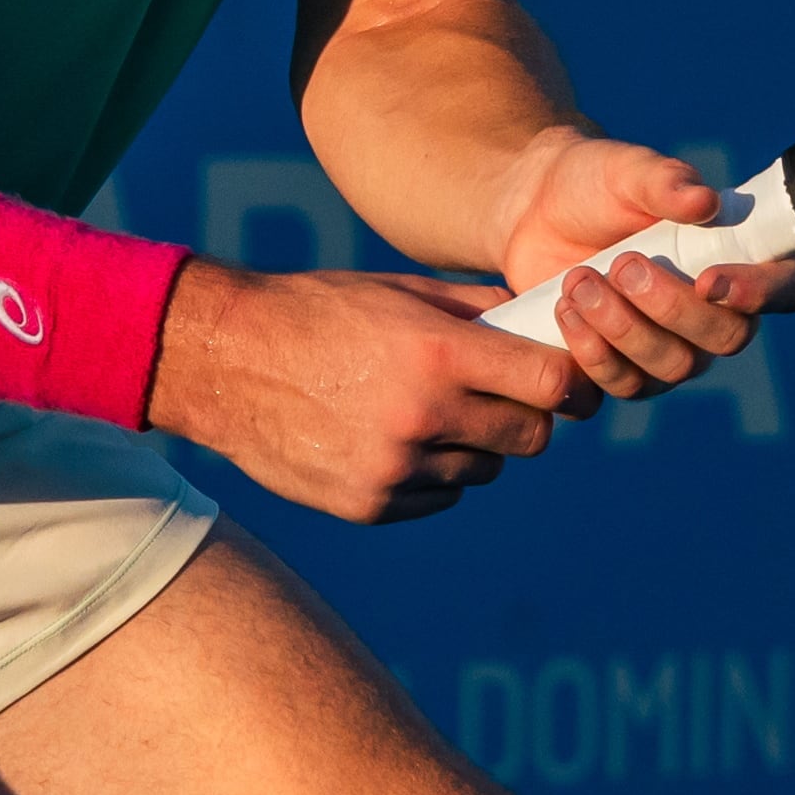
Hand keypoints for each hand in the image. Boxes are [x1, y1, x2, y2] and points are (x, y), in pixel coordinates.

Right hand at [147, 262, 579, 523]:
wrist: (227, 362)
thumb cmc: (318, 311)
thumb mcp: (398, 291)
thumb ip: (476, 307)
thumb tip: (541, 318)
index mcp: (438, 352)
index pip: (549, 384)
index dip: (567, 383)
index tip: (564, 381)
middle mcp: (422, 415)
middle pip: (529, 437)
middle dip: (526, 417)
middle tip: (502, 396)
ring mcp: (394, 467)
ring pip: (483, 470)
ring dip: (474, 446)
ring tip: (431, 412)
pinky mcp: (369, 504)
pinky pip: (438, 497)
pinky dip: (432, 474)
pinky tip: (396, 438)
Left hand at [487, 133, 794, 403]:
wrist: (535, 210)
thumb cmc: (597, 183)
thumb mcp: (627, 169)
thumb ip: (666, 181)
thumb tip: (705, 202)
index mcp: (739, 255)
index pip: (787, 288)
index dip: (762, 293)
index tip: (708, 280)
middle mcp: (717, 312)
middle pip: (728, 338)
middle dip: (671, 307)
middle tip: (623, 264)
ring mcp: (673, 348)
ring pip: (674, 367)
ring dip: (624, 327)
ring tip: (579, 279)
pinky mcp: (624, 370)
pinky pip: (624, 385)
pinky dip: (593, 352)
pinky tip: (566, 309)